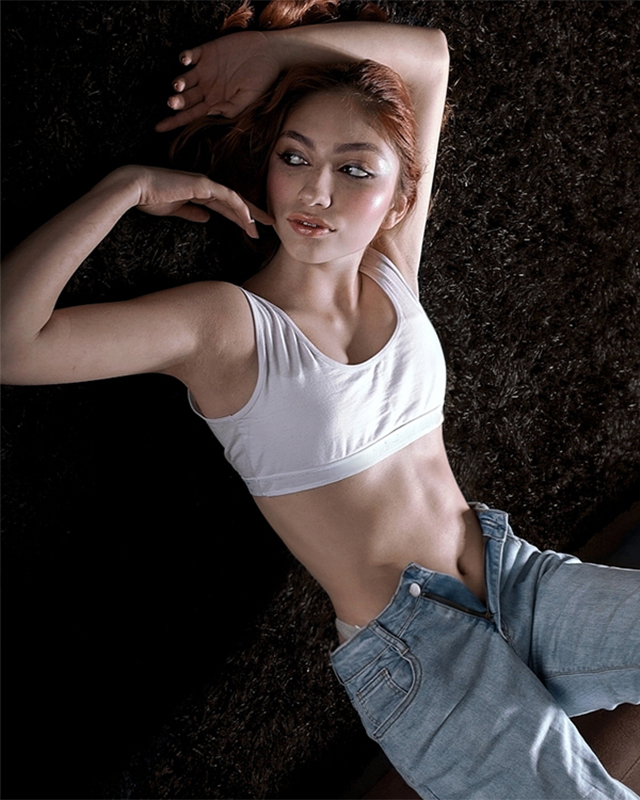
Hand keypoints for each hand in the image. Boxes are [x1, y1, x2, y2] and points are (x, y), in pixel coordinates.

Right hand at [130, 166, 273, 233]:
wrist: (135, 187)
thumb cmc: (150, 197)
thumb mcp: (174, 210)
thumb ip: (192, 213)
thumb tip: (207, 219)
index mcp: (199, 190)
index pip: (226, 204)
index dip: (240, 215)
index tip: (252, 228)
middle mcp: (205, 185)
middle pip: (236, 201)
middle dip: (253, 213)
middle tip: (270, 224)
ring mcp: (205, 183)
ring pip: (235, 200)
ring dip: (249, 215)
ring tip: (261, 229)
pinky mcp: (202, 185)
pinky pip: (227, 197)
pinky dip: (239, 208)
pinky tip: (248, 220)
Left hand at [155, 31, 281, 131]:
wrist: (270, 53)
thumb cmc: (263, 79)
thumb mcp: (250, 98)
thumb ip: (231, 108)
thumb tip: (211, 113)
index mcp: (215, 103)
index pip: (191, 116)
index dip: (174, 122)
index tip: (158, 127)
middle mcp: (207, 88)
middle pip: (184, 99)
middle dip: (176, 102)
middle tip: (173, 102)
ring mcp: (205, 70)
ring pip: (184, 80)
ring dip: (178, 84)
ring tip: (179, 85)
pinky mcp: (207, 52)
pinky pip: (190, 55)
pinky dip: (184, 57)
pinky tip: (187, 61)